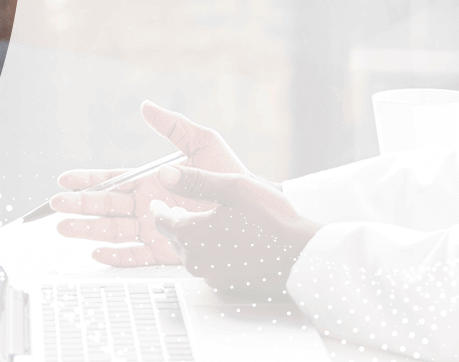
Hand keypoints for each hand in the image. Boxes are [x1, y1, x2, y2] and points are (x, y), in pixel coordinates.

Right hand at [50, 102, 250, 265]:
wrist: (256, 207)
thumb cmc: (230, 174)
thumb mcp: (202, 142)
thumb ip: (173, 126)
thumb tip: (146, 106)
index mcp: (151, 181)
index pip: (112, 181)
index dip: (88, 181)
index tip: (65, 180)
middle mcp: (148, 206)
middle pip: (106, 207)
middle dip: (79, 206)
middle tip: (56, 206)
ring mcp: (155, 228)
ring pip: (113, 231)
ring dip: (87, 230)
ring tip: (64, 228)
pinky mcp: (166, 250)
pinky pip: (136, 256)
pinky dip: (116, 256)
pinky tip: (97, 253)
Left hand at [150, 165, 324, 299]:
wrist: (300, 257)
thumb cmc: (272, 221)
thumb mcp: (234, 188)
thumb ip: (195, 180)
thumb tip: (164, 174)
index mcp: (191, 233)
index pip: (161, 220)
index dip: (159, 209)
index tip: (158, 203)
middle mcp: (194, 258)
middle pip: (174, 237)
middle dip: (174, 223)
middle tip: (178, 210)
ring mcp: (209, 274)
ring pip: (189, 252)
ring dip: (191, 238)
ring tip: (202, 224)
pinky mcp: (223, 284)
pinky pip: (205, 265)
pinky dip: (207, 252)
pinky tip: (223, 242)